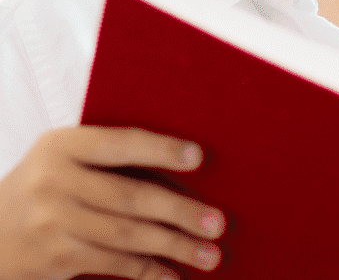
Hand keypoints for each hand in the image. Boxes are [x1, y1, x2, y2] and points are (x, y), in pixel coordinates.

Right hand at [0, 126, 224, 279]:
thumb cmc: (47, 190)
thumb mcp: (65, 162)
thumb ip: (111, 160)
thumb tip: (191, 171)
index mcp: (62, 145)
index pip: (119, 143)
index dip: (161, 150)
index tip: (199, 158)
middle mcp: (53, 180)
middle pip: (130, 196)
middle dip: (181, 212)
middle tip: (219, 223)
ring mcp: (50, 221)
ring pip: (126, 235)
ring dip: (174, 247)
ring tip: (210, 255)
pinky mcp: (53, 256)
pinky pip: (112, 263)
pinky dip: (149, 271)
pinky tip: (174, 276)